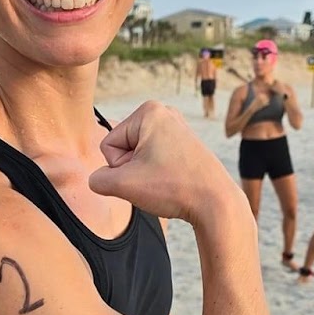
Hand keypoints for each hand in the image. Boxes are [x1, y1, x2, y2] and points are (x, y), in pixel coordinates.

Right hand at [91, 101, 233, 224]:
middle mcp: (164, 112)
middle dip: (132, 169)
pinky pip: (155, 159)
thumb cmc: (174, 188)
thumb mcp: (124, 185)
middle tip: (156, 179)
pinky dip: (159, 174)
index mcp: (148, 112)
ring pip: (139, 156)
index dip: (120, 167)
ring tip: (167, 180)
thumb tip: (97, 179)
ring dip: (144, 174)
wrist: (216, 202)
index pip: (109, 144)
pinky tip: (174, 180)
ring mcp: (176, 127)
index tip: (145, 174)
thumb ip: (98, 180)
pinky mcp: (184, 143)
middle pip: (124, 148)